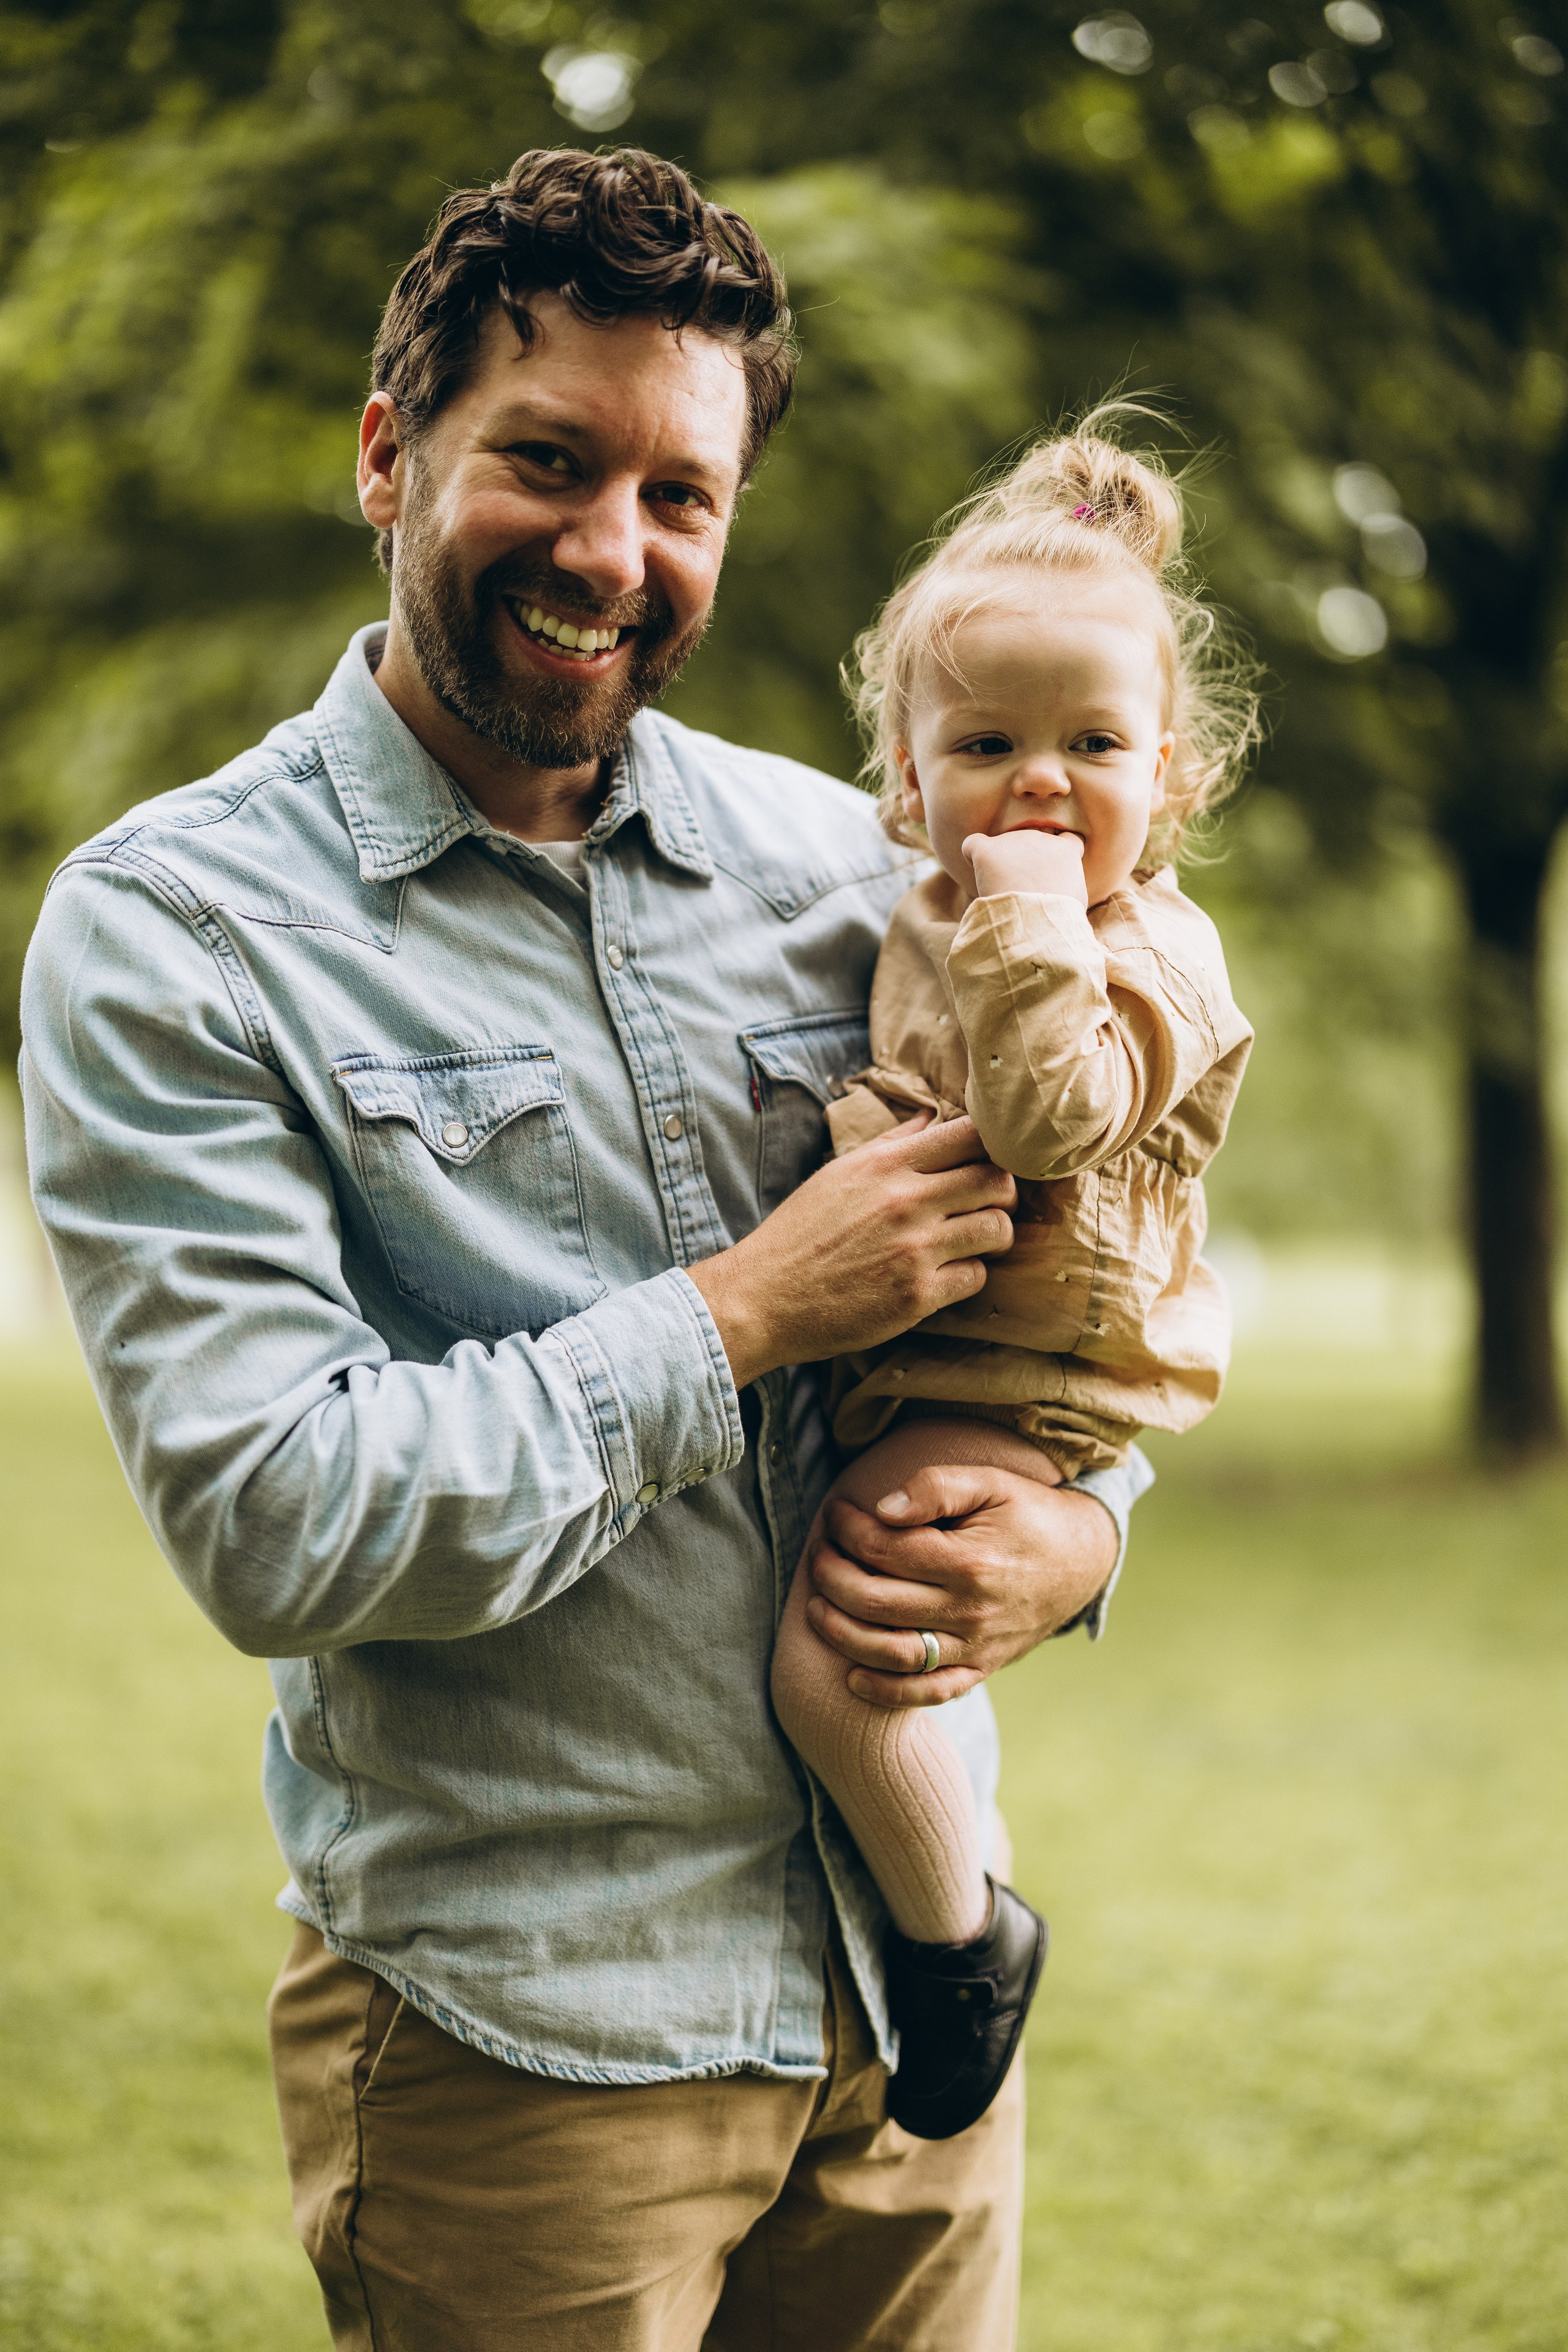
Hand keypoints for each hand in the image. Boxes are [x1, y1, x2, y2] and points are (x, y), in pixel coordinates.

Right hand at [688, 1117, 1014, 1389]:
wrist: (762, 1298)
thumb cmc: (800, 1234)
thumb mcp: (839, 1174)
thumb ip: (892, 1144)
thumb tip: (933, 1116)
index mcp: (886, 1165)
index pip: (970, 1133)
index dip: (992, 1145)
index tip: (987, 1160)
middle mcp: (905, 1201)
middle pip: (996, 1179)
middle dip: (1002, 1192)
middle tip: (988, 1205)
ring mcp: (914, 1250)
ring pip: (998, 1229)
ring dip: (994, 1236)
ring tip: (974, 1242)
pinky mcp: (917, 1295)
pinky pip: (977, 1277)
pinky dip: (969, 1276)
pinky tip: (946, 1275)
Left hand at [804, 1463, 1116, 1706]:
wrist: (1084, 1559)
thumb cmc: (1030, 1513)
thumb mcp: (991, 1482)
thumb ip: (936, 1487)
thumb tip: (881, 1508)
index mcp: (970, 1561)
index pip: (884, 1550)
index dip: (847, 1530)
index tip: (835, 1513)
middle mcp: (971, 1611)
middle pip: (876, 1602)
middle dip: (831, 1578)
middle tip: (818, 1555)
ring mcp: (976, 1646)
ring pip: (893, 1654)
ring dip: (842, 1635)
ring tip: (816, 1608)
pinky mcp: (981, 1668)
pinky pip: (929, 1693)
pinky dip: (886, 1693)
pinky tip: (852, 1678)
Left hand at [964, 828, 1087, 906]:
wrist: (1037, 920)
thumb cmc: (1058, 917)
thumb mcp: (1075, 900)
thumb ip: (1067, 886)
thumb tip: (1057, 893)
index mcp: (1065, 851)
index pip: (1066, 839)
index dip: (1056, 851)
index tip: (1048, 870)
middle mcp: (1040, 839)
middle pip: (1029, 844)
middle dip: (1024, 863)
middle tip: (1022, 892)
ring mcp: (1013, 841)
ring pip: (1002, 848)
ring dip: (1000, 866)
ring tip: (1003, 893)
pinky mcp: (987, 851)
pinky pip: (972, 844)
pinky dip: (972, 856)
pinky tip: (978, 874)